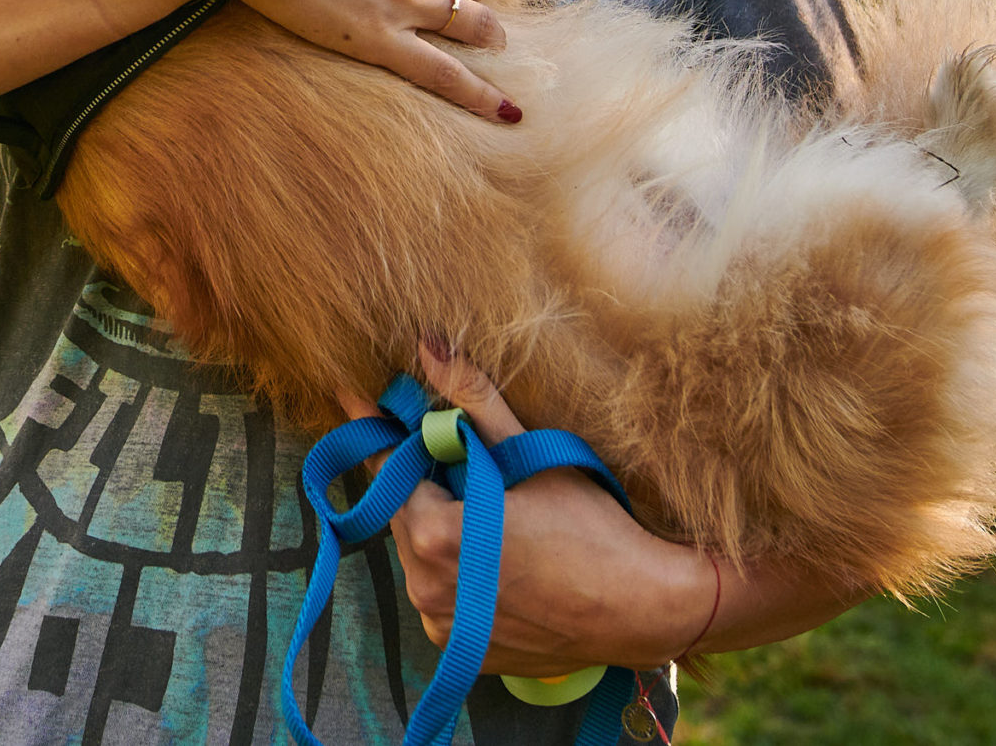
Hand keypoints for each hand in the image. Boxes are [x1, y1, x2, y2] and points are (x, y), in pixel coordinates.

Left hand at [334, 344, 715, 675]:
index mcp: (435, 533)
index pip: (388, 468)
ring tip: (489, 514)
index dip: (376, 430)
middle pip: (406, 513)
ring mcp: (442, 622)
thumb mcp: (530, 457)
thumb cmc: (592, 528)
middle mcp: (426, 585)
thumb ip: (473, 402)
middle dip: (422, 483)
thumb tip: (428, 348)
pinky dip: (457, 572)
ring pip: (421, 556)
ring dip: (440, 528)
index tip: (353, 397)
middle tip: (453, 458)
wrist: (642, 608)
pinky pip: (442, 596)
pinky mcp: (461, 648)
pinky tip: (497, 559)